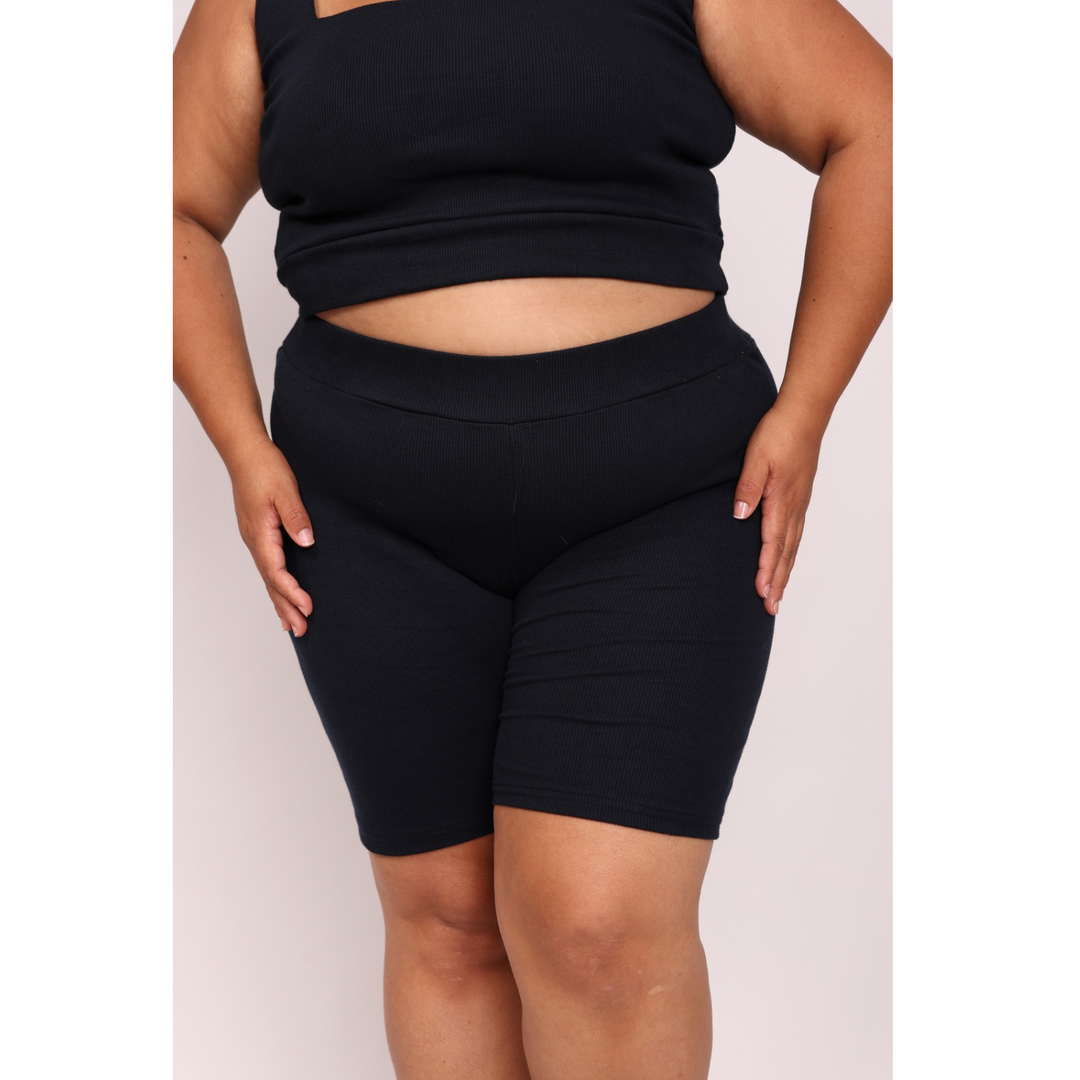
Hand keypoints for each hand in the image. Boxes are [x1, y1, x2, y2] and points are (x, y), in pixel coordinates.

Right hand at [229, 438, 314, 636]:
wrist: (245, 453)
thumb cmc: (264, 468)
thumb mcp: (285, 490)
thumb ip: (296, 517)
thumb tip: (306, 541)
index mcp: (260, 534)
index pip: (276, 571)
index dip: (292, 592)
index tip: (308, 608)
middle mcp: (254, 541)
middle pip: (270, 582)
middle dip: (286, 608)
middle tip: (301, 631)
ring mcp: (254, 539)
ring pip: (267, 578)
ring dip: (280, 602)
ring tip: (290, 626)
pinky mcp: (258, 534)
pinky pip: (267, 567)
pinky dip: (275, 586)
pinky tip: (280, 595)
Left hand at [732, 402, 823, 615]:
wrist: (804, 414)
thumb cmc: (778, 433)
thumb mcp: (756, 458)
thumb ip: (747, 488)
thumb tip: (739, 516)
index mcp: (781, 500)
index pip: (773, 543)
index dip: (767, 569)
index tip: (761, 592)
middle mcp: (794, 507)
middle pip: (786, 553)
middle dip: (777, 581)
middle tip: (771, 608)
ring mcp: (799, 504)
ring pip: (792, 546)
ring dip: (784, 572)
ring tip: (777, 595)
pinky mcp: (800, 498)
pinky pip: (796, 534)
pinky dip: (790, 554)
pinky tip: (785, 560)